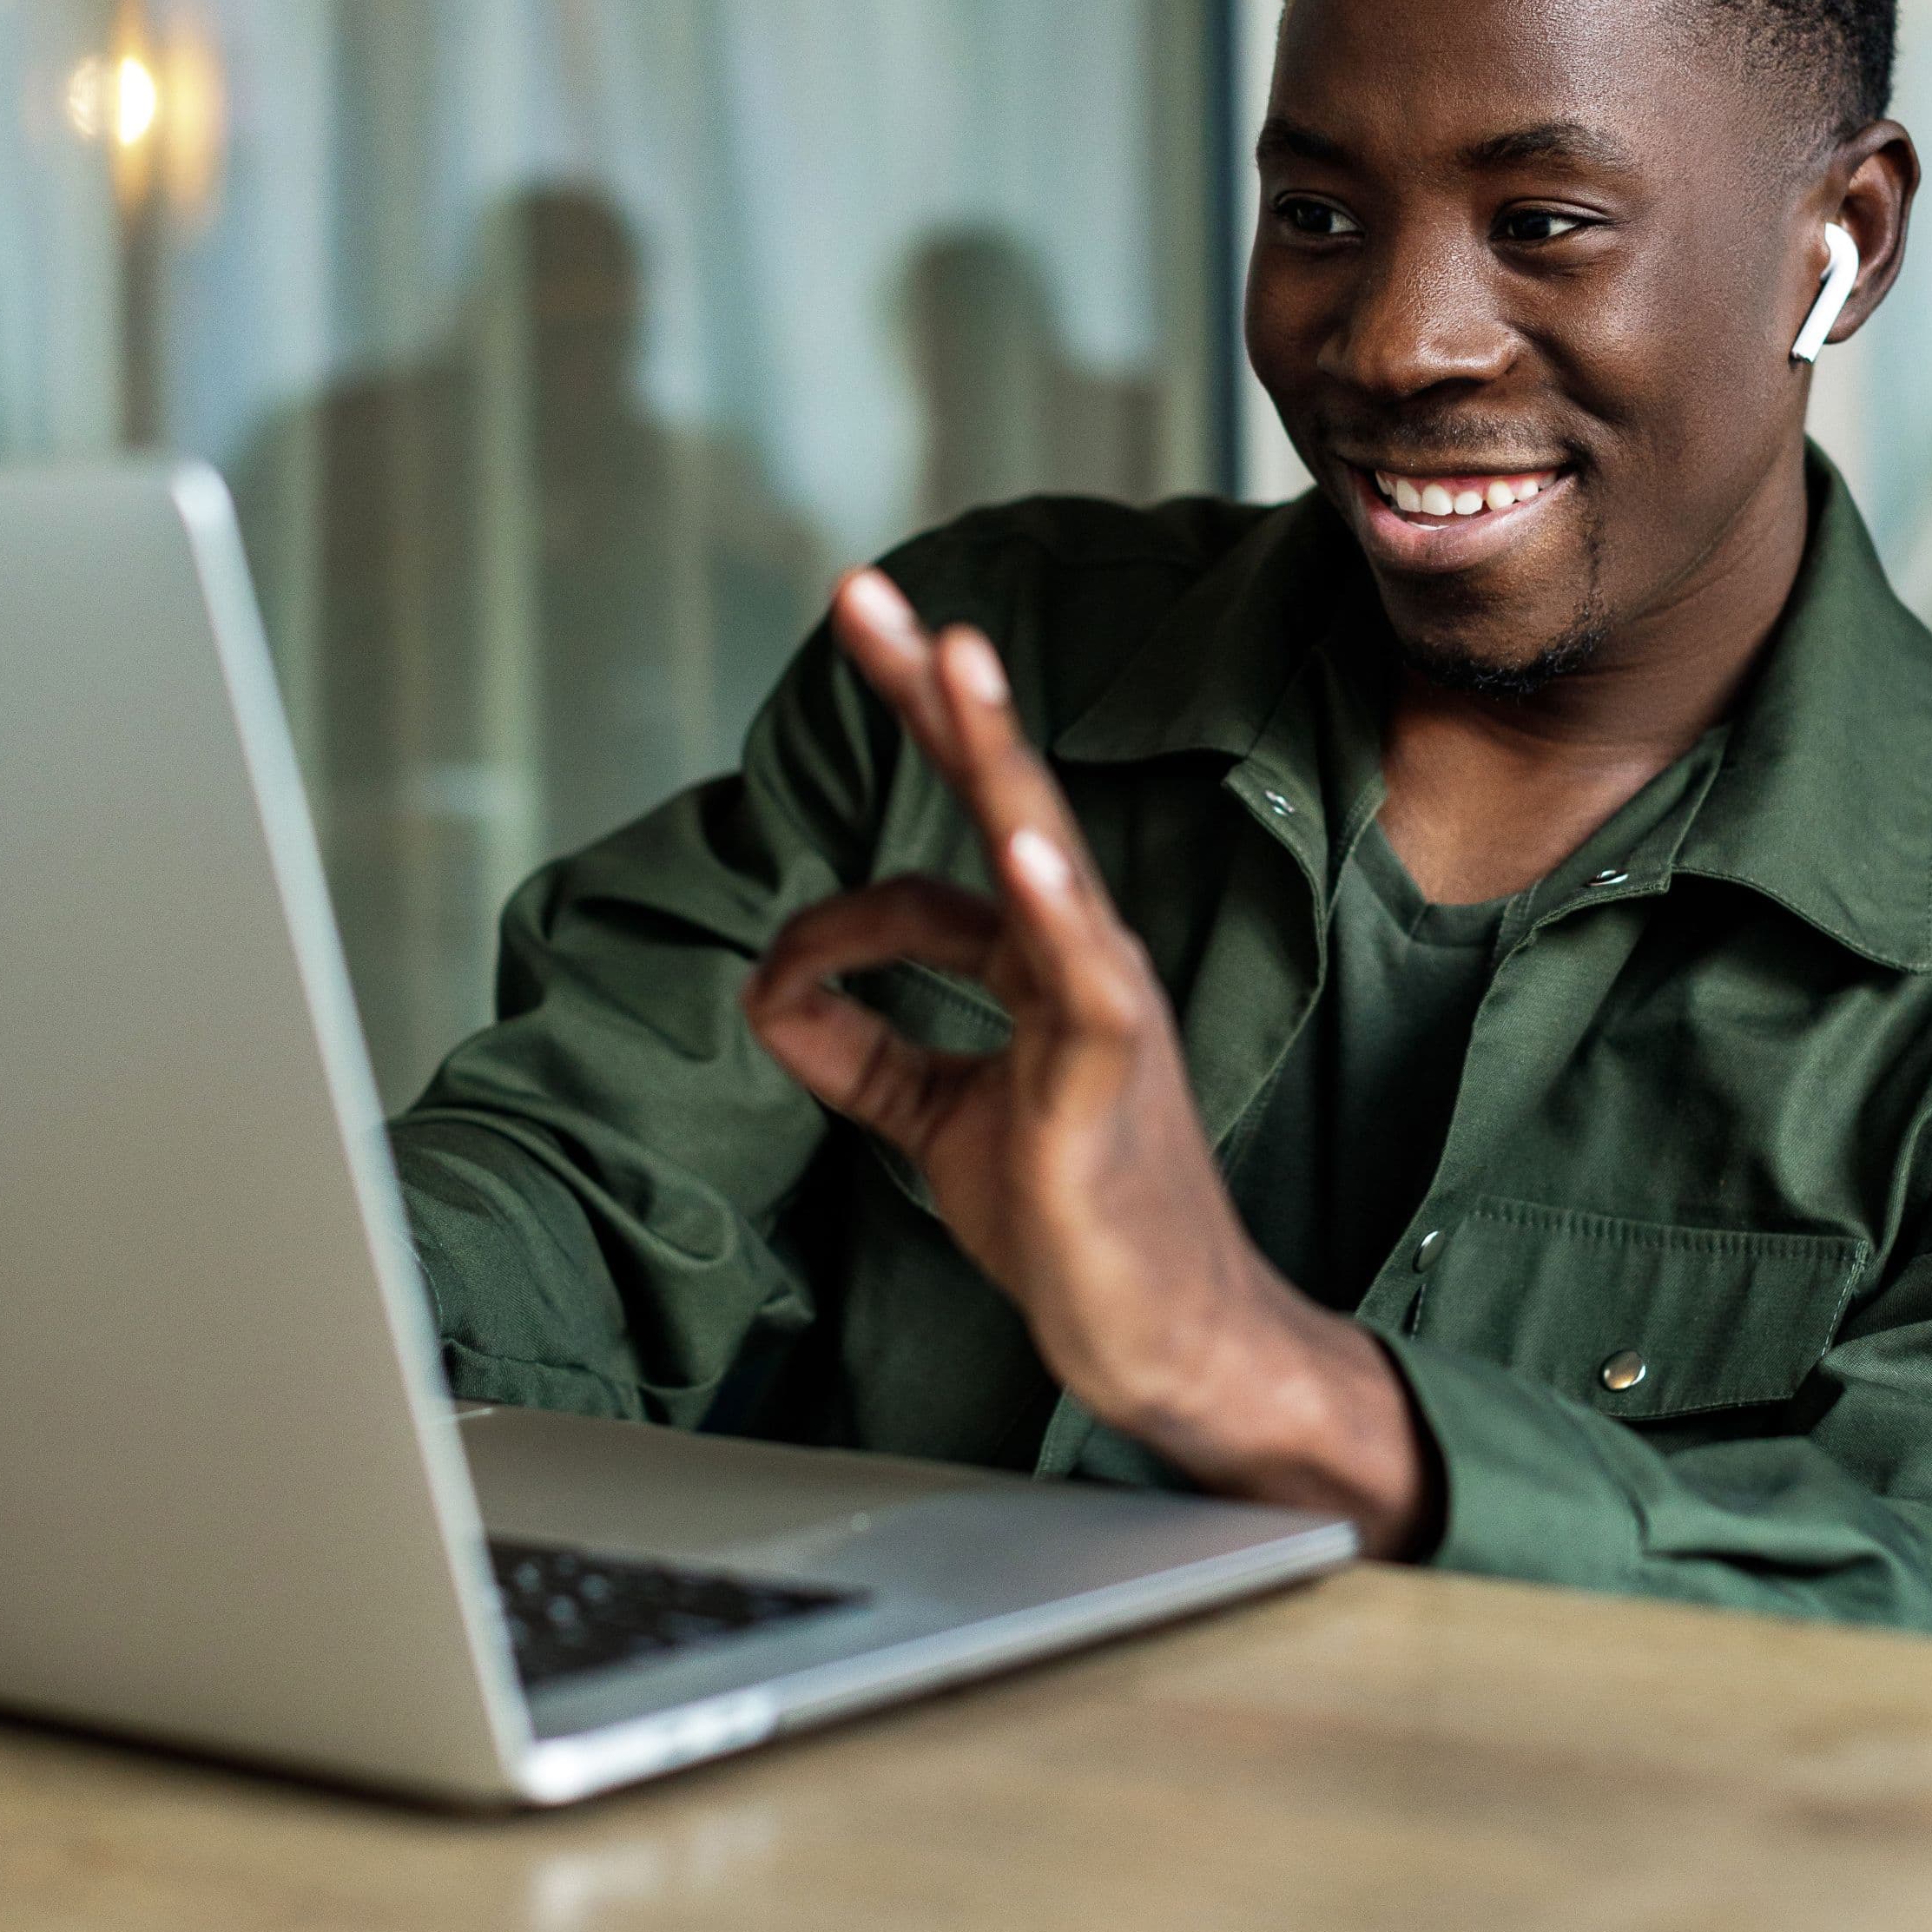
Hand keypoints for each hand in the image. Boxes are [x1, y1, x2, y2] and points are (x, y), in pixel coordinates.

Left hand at [741, 569, 1431, 1553]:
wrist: (1162, 1339)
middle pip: (995, 796)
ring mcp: (1102, 1001)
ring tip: (956, 659)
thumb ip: (861, 1054)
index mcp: (1034, 963)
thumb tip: (768, 993)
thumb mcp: (934, 1124)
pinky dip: (1048, 907)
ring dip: (992, 750)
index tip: (774, 986)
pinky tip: (1021, 851)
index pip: (922, 883)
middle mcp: (1073, 955)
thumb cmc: (1073, 1218)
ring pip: (1041, 850)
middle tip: (866, 593)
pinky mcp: (1113, 1069)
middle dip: (929, 693)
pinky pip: (1081, 974)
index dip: (831, 921)